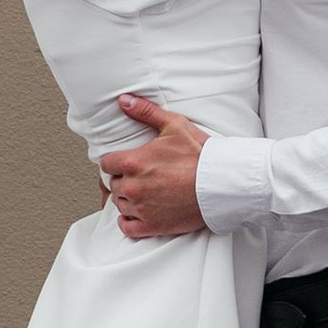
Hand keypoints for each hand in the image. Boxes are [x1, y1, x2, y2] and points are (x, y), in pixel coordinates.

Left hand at [98, 95, 211, 239]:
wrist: (221, 184)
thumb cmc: (200, 154)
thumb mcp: (174, 125)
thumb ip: (146, 112)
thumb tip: (124, 100)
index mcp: (133, 162)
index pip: (106, 164)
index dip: (116, 161)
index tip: (126, 162)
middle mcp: (132, 187)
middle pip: (113, 184)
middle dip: (123, 179)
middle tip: (139, 176)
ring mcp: (141, 208)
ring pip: (119, 204)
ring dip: (127, 199)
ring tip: (143, 193)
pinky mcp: (151, 226)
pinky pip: (126, 227)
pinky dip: (128, 221)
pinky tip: (137, 213)